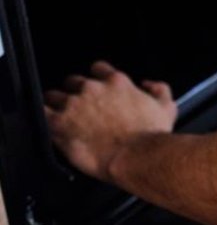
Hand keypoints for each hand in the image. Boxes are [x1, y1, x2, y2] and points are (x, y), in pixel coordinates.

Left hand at [44, 61, 176, 181]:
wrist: (135, 155)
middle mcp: (93, 89)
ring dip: (56, 104)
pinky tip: (46, 124)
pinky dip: (43, 118)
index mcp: (116, 82)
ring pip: (54, 96)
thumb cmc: (150, 134)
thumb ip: (159, 89)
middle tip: (78, 106)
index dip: (96, 78)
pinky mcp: (60, 124)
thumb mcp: (167, 106)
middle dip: (75, 91)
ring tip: (58, 115)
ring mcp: (74, 105)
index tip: (97, 87)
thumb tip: (150, 85)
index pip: (98, 68)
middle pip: (73, 81)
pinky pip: (42, 114)